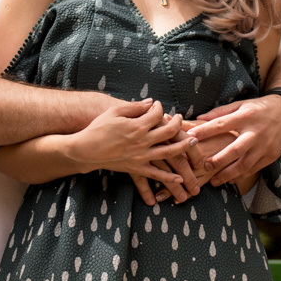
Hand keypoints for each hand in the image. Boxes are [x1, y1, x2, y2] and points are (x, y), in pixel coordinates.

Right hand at [67, 100, 197, 205]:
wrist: (86, 149)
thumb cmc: (98, 128)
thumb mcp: (115, 112)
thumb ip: (135, 107)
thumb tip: (151, 102)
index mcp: (137, 125)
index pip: (157, 114)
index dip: (160, 108)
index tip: (159, 106)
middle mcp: (143, 141)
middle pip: (169, 132)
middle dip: (178, 124)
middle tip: (181, 119)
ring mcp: (141, 156)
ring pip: (169, 152)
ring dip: (184, 147)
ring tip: (194, 141)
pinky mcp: (136, 168)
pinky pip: (156, 174)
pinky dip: (169, 177)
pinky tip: (179, 177)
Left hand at [186, 96, 280, 185]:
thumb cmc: (259, 107)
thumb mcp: (241, 104)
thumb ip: (220, 112)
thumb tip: (199, 118)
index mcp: (245, 116)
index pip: (221, 124)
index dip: (204, 131)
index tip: (189, 137)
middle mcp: (256, 132)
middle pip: (235, 150)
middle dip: (218, 160)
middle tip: (204, 166)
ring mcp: (265, 146)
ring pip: (245, 165)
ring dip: (228, 174)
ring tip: (215, 181)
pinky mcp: (271, 155)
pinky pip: (254, 169)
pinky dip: (241, 176)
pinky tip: (230, 179)